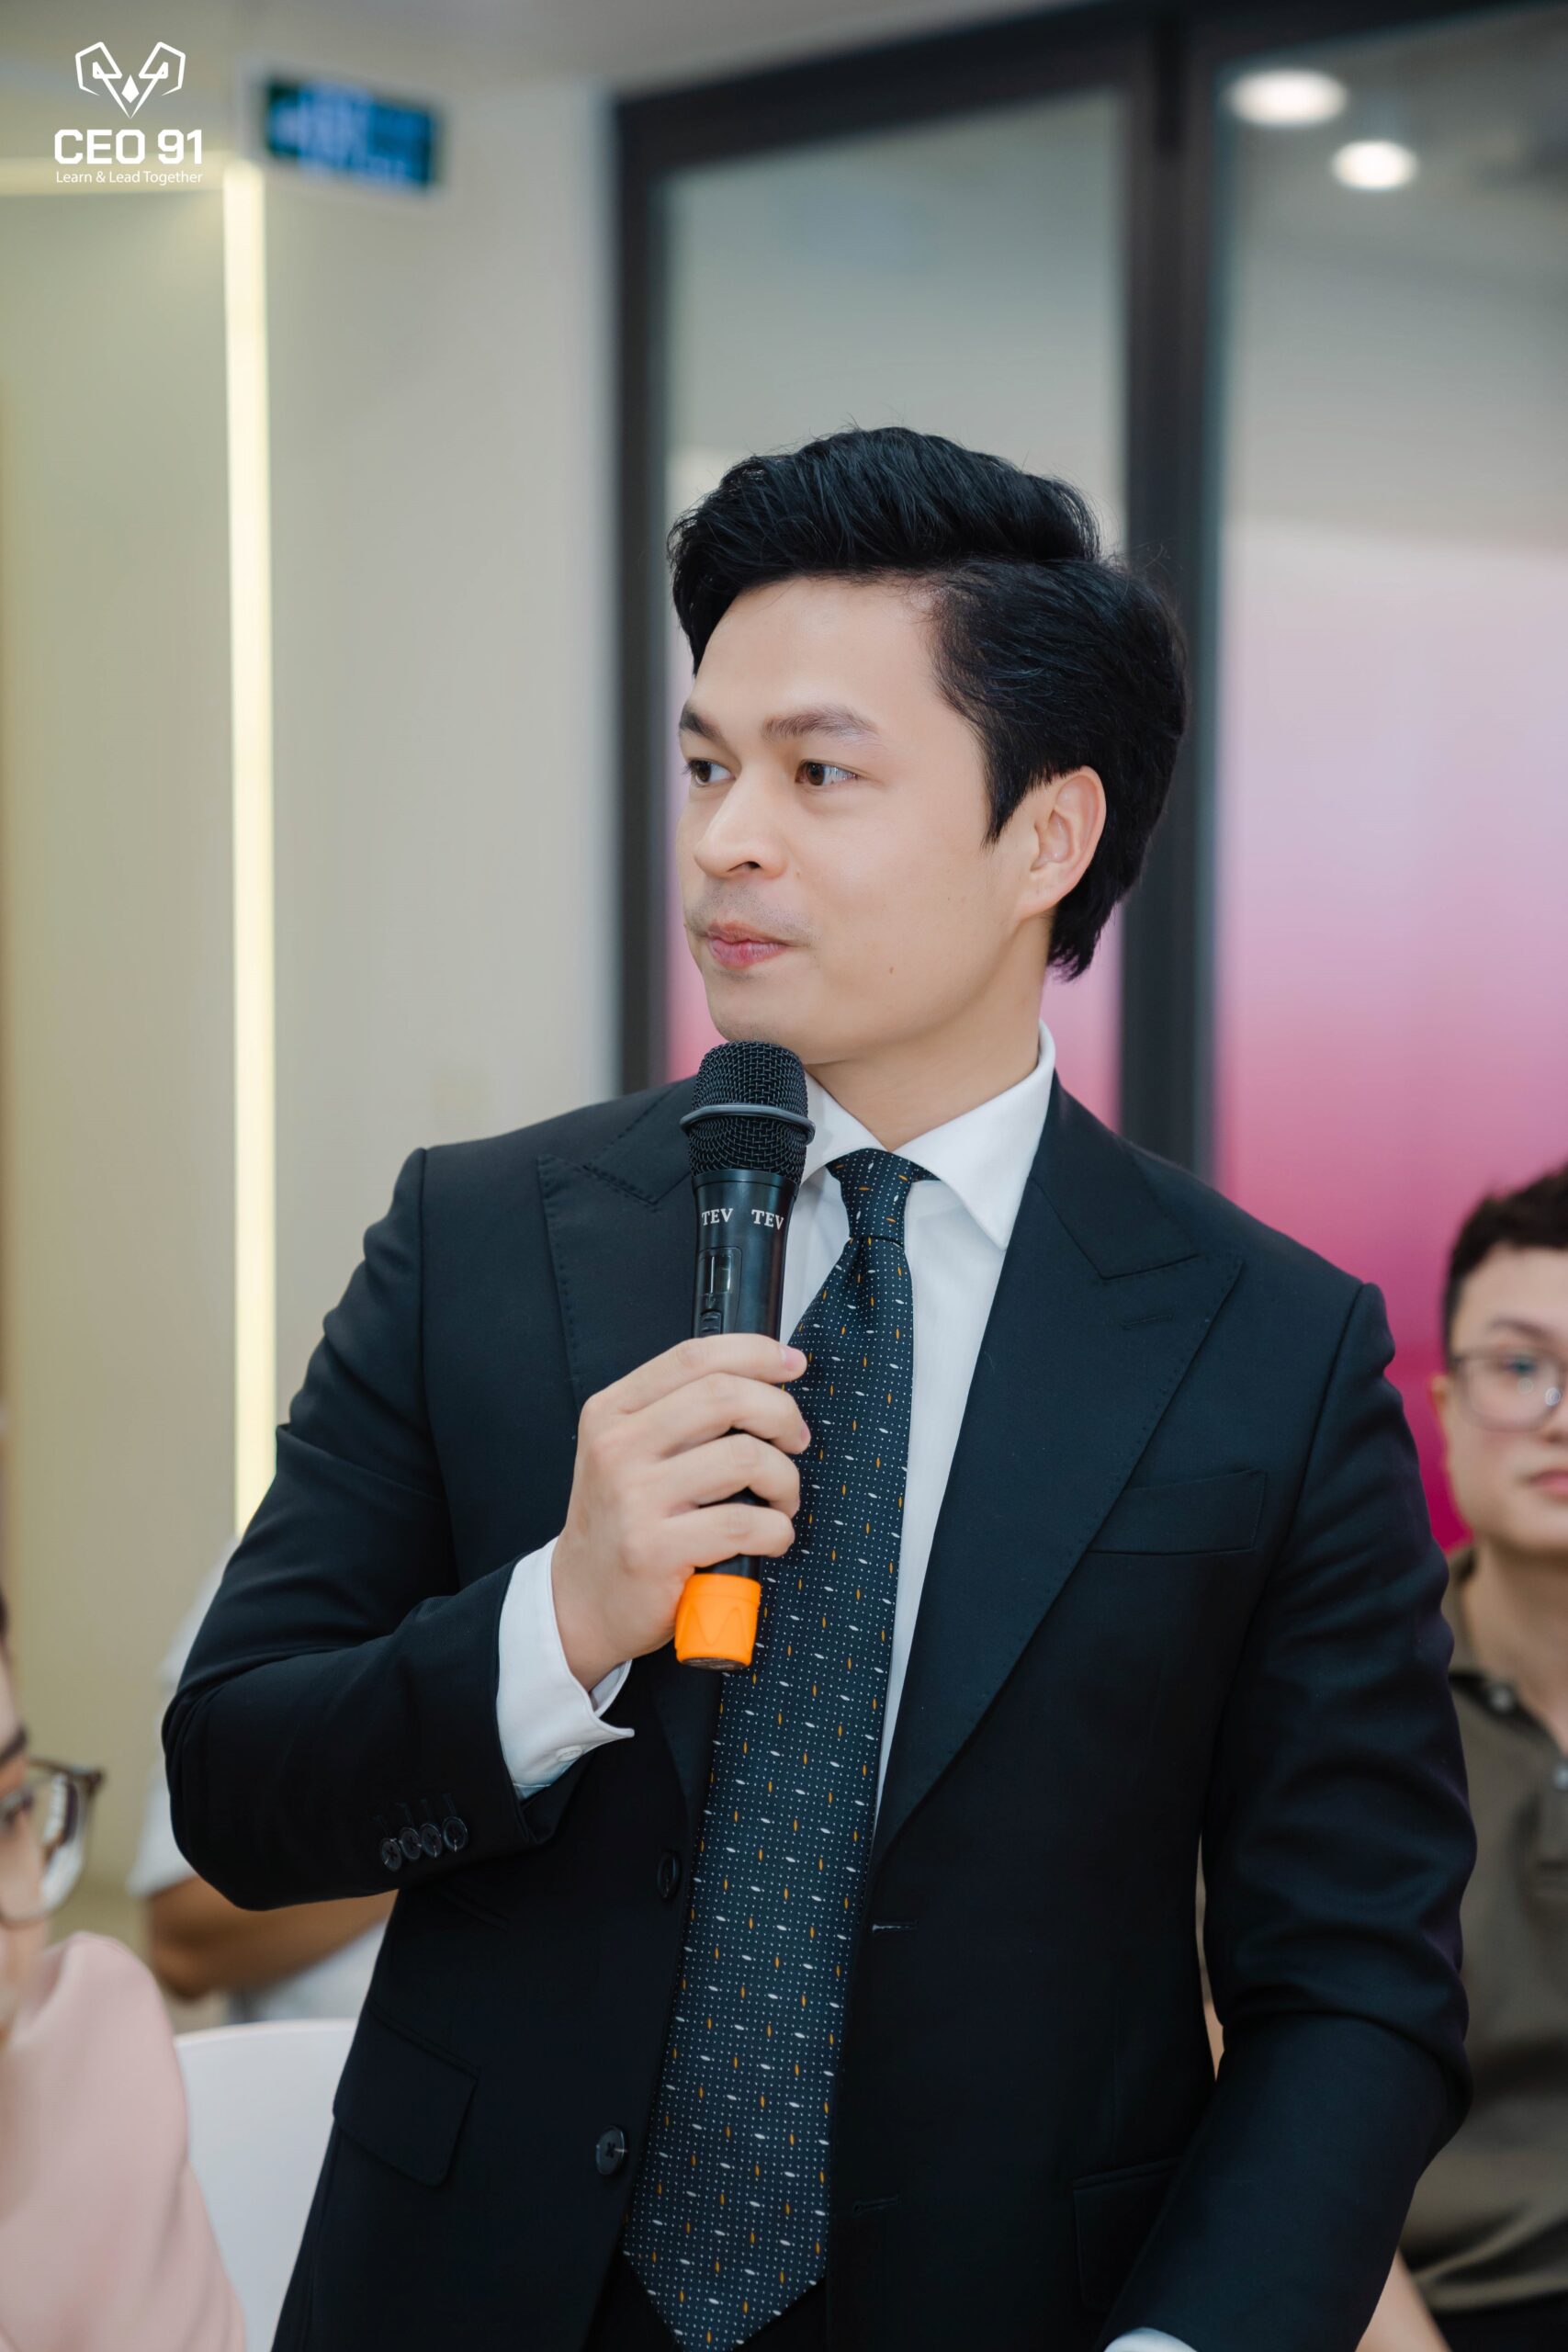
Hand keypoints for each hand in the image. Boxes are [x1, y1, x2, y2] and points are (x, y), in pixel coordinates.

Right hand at [551, 1333, 810, 1689]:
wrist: (581, 1602)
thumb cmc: (623, 1523)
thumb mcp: (628, 1453)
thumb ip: (679, 1415)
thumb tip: (764, 1382)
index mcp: (612, 1413)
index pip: (694, 1357)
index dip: (756, 1352)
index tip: (792, 1364)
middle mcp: (617, 1448)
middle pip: (724, 1396)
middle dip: (781, 1414)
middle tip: (796, 1440)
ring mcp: (633, 1499)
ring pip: (745, 1458)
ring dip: (785, 1479)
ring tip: (781, 1500)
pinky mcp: (653, 1550)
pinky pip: (745, 1524)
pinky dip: (777, 1530)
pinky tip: (770, 1538)